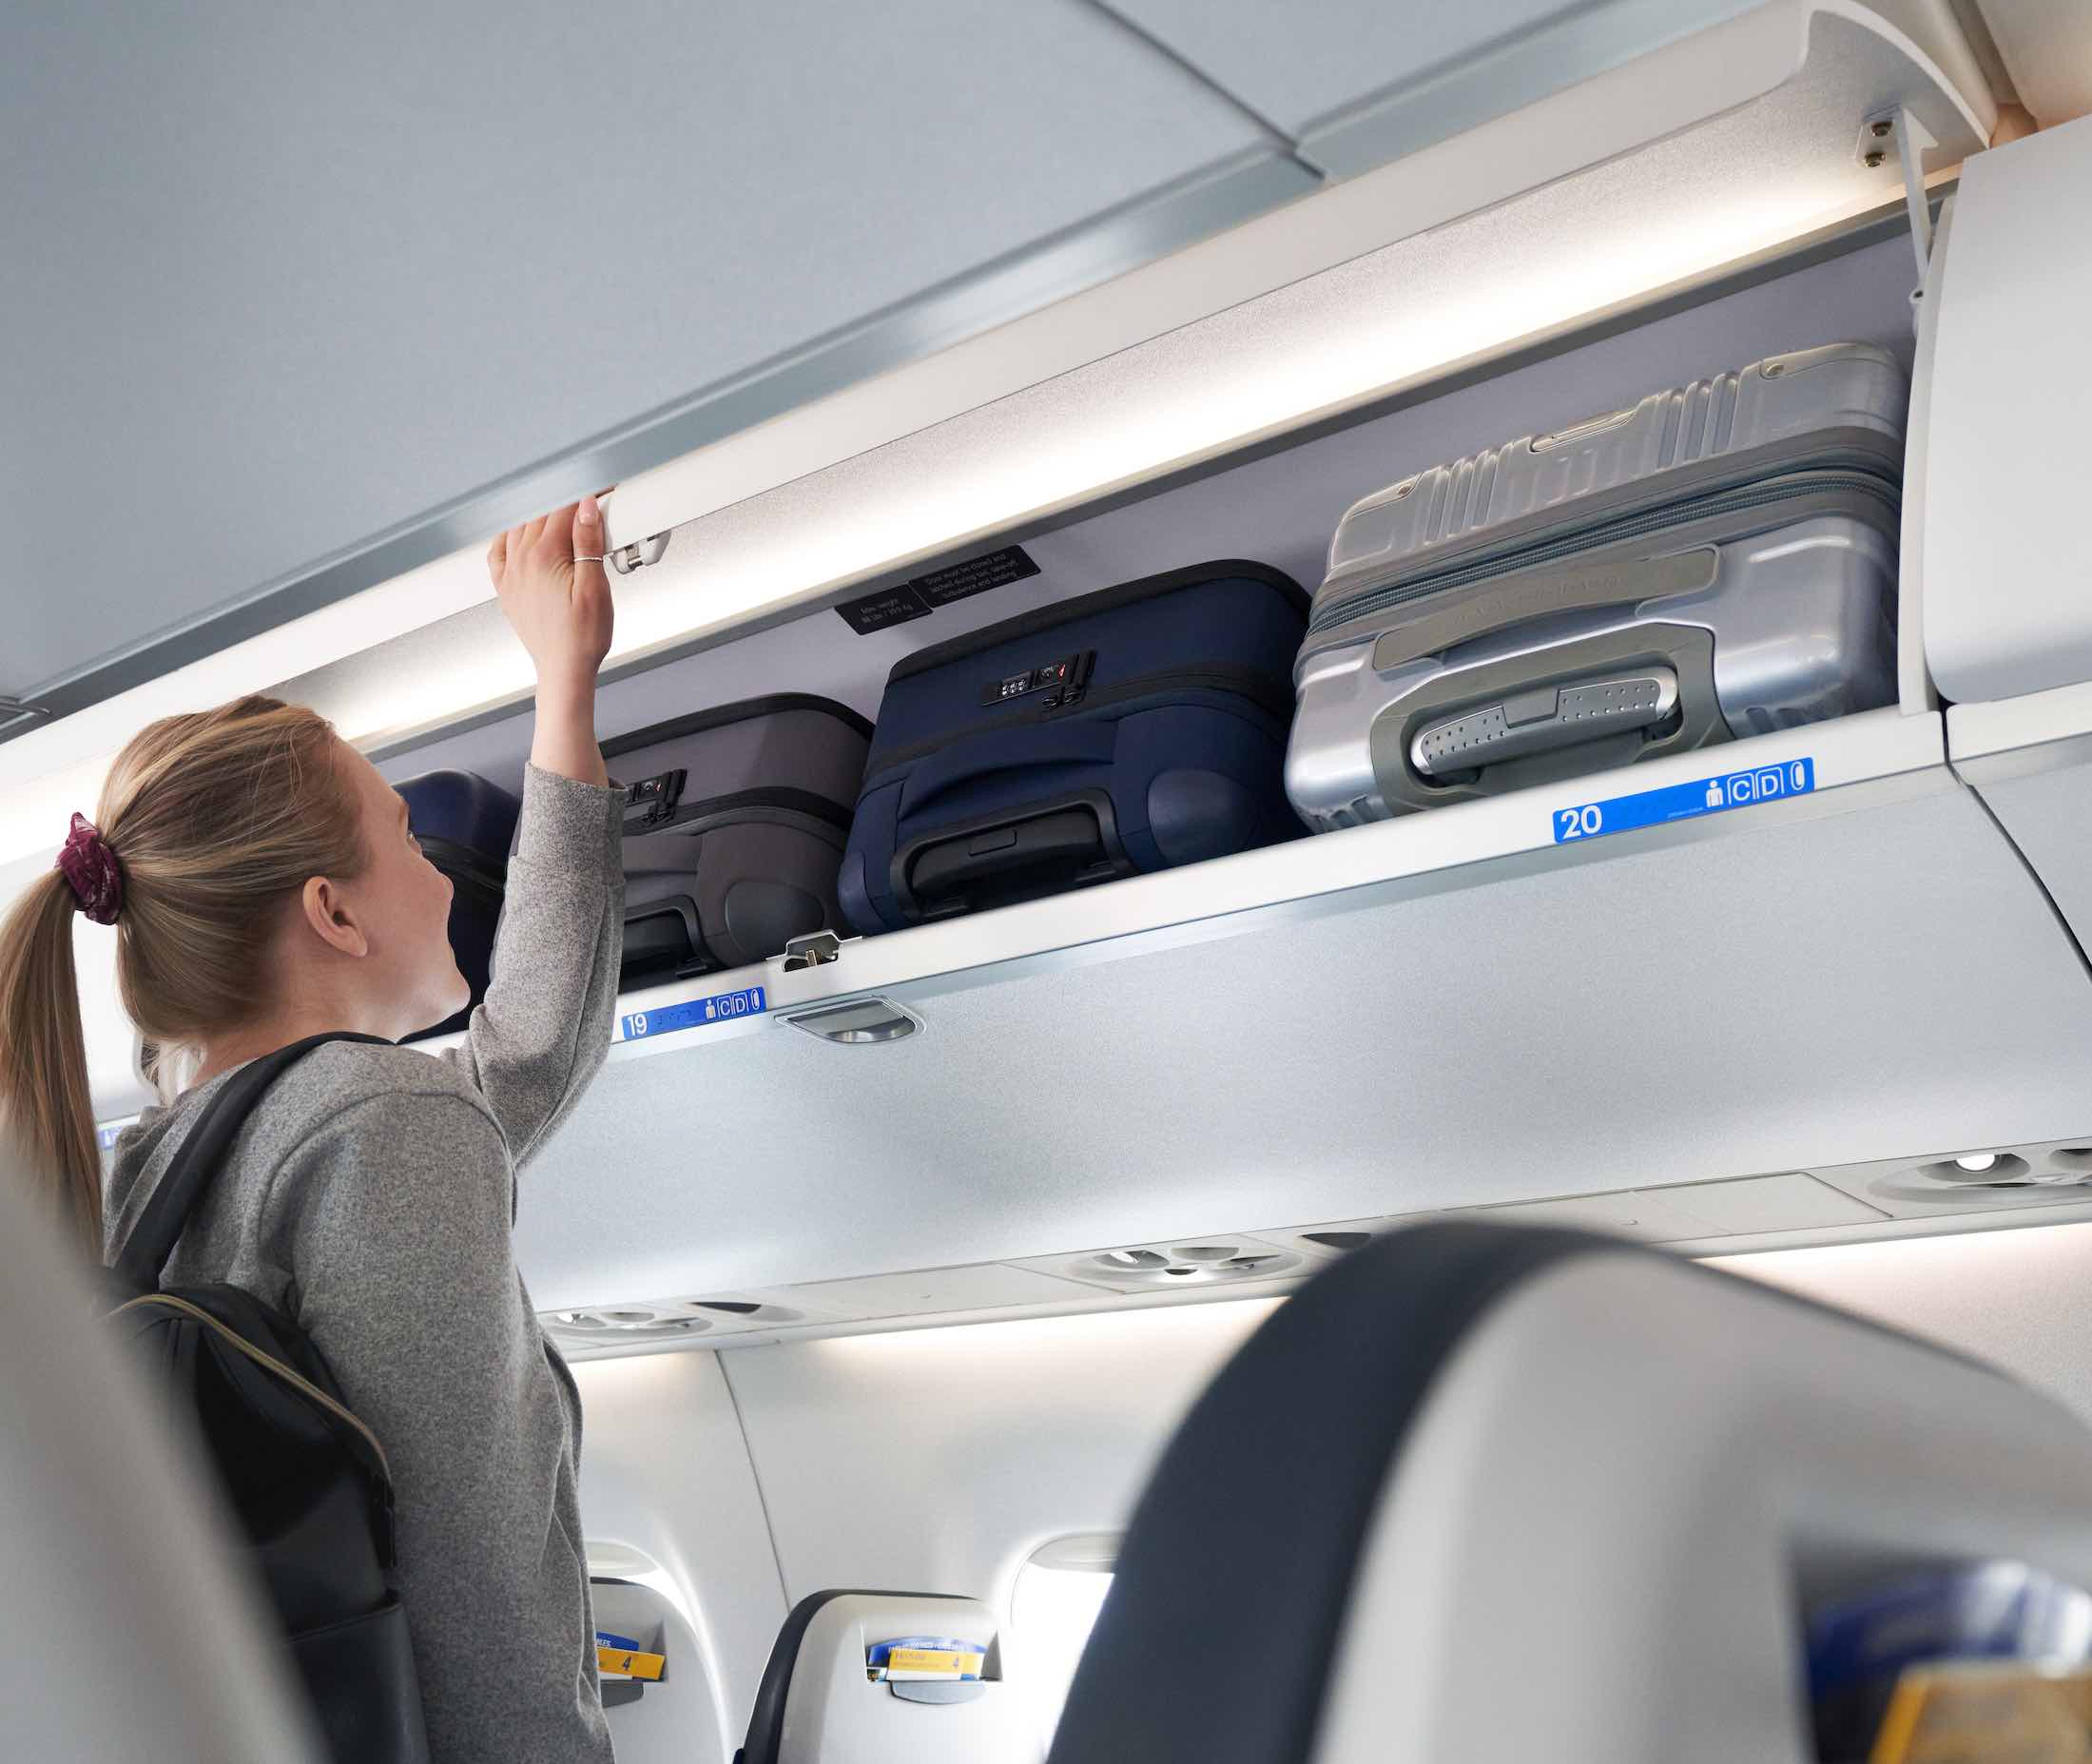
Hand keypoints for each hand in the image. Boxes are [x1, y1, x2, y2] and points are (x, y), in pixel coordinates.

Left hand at [487, 495, 614, 785]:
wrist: (563, 670)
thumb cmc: (583, 638)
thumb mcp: (596, 587)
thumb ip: (588, 543)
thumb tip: (585, 508)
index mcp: (544, 556)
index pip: (564, 509)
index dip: (586, 496)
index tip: (603, 491)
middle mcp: (521, 561)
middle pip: (541, 513)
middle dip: (566, 503)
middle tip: (589, 504)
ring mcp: (510, 574)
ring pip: (519, 527)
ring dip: (540, 515)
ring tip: (562, 516)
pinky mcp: (506, 588)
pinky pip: (498, 551)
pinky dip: (509, 536)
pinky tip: (520, 535)